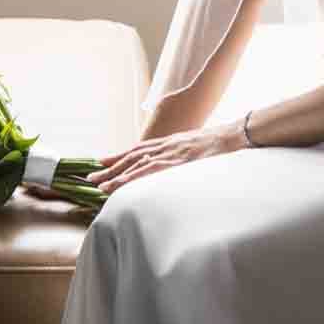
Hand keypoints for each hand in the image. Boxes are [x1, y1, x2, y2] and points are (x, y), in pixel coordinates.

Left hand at [86, 122, 243, 194]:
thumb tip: (176, 166)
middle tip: (90, 178)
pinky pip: (149, 170)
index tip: (101, 162)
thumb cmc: (218, 145)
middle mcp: (165, 146)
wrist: (233, 137)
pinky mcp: (175, 162)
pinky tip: (120, 184)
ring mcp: (169, 153)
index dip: (119, 156)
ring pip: (135, 164)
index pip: (138, 150)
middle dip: (110, 167)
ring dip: (115, 175)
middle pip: (131, 156)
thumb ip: (182, 157)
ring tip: (98, 186)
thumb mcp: (196, 150)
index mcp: (169, 143)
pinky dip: (132, 177)